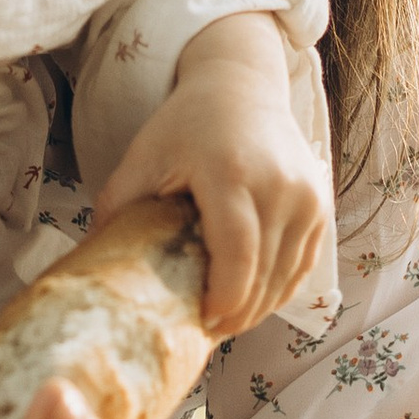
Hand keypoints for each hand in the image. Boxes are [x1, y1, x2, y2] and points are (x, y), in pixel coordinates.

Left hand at [93, 15, 334, 336]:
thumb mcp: (143, 156)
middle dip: (236, 315)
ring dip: (258, 309)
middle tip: (208, 332)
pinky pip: (304, 266)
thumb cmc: (185, 124)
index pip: (237, 255)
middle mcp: (278, 184)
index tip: (200, 321)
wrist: (240, 85)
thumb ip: (119, 207)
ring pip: (286, 277)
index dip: (222, 299)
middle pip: (263, 275)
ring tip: (226, 321)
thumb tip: (97, 265)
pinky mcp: (320, 204)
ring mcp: (307, 195)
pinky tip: (252, 301)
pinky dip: (279, 290)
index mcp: (230, 172)